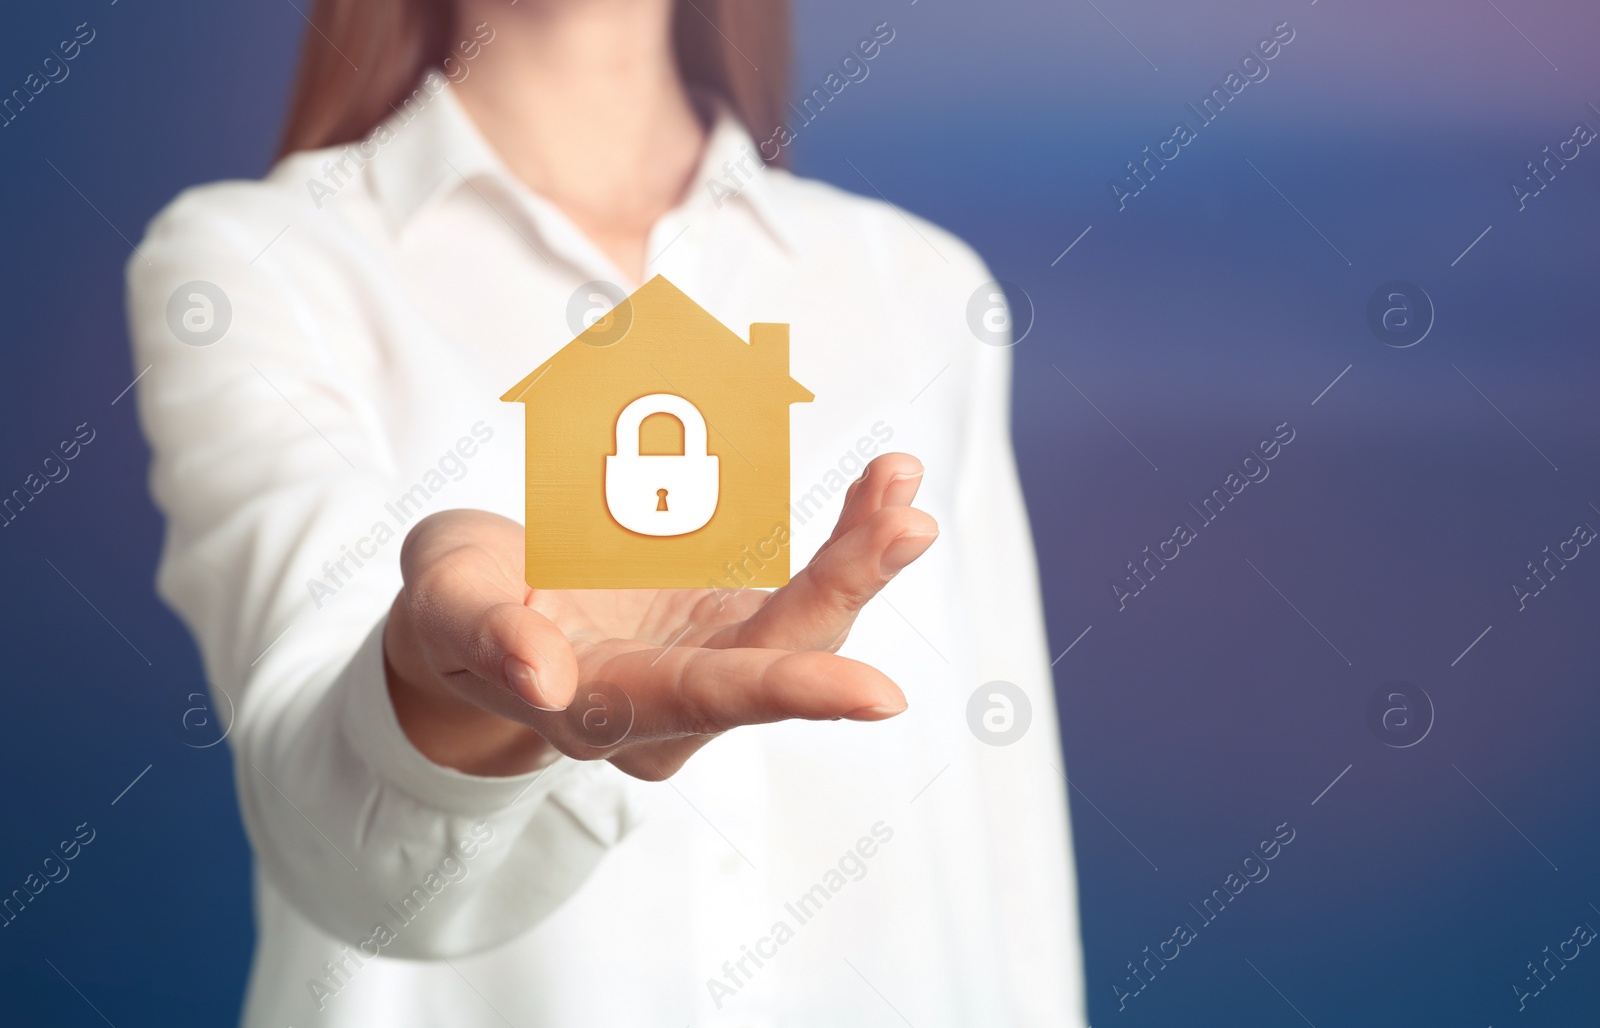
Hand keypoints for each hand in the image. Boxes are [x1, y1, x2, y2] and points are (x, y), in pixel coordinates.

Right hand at [383, 452, 936, 780]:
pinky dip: (847, 534)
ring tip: (901, 482)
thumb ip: (489, 636)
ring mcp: (713, 658)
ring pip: (806, 616)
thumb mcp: (449, 608)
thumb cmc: (457, 610)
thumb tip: (543, 676)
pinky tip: (887, 484)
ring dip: (860, 553)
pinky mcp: (731, 617)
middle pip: (780, 652)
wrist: (482, 611)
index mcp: (608, 712)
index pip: (709, 700)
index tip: (878, 695)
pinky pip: (803, 577)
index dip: (793, 691)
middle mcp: (680, 702)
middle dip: (846, 587)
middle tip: (907, 524)